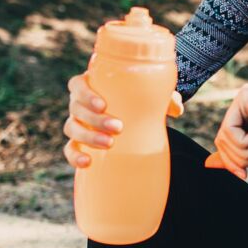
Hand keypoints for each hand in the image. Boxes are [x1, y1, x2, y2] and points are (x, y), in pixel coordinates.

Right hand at [63, 73, 183, 168]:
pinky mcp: (77, 142)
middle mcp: (79, 103)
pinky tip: (87, 162)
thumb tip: (177, 110)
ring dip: (89, 137)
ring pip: (72, 128)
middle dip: (95, 119)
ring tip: (110, 143)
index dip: (86, 94)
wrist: (129, 114)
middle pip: (76, 109)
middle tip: (118, 127)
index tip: (103, 104)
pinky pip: (69, 149)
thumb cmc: (137, 98)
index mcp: (91, 85)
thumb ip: (163, 97)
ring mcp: (77, 122)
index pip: (78, 85)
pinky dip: (75, 156)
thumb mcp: (149, 94)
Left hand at [205, 84, 247, 178]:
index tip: (245, 175)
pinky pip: (230, 130)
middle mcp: (242, 100)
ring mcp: (244, 96)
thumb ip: (234, 156)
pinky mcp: (247, 97)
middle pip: (220, 139)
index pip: (223, 140)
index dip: (230, 162)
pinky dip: (244, 144)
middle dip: (237, 159)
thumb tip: (206, 163)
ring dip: (244, 153)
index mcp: (245, 112)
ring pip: (223, 136)